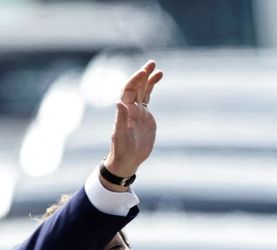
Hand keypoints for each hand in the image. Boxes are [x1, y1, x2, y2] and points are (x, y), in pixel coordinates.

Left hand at [102, 60, 163, 184]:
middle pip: (137, 87)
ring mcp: (138, 112)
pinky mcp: (145, 118)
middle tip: (152, 63)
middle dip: (144, 74)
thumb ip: (120, 119)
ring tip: (159, 70)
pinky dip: (151, 89)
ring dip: (149, 80)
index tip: (144, 72)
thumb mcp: (120, 135)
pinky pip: (148, 99)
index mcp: (125, 110)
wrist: (127, 160)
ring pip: (143, 91)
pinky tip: (157, 81)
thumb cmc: (121, 150)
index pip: (129, 90)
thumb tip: (118, 102)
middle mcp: (131, 108)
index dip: (135, 80)